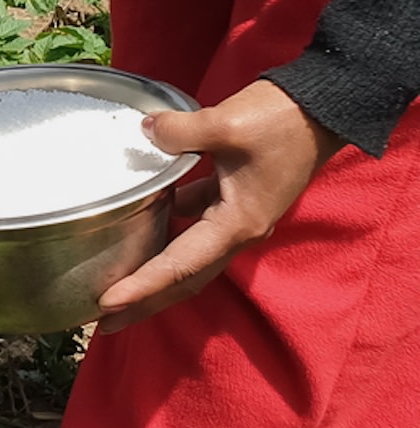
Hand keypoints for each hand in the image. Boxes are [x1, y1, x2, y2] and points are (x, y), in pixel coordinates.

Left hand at [94, 79, 343, 333]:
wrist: (324, 107)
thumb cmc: (283, 121)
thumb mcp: (227, 123)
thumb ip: (178, 132)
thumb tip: (144, 133)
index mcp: (236, 224)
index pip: (180, 266)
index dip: (142, 286)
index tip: (107, 303)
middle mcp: (236, 230)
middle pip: (184, 277)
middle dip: (146, 301)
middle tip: (104, 321)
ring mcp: (236, 215)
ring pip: (186, 253)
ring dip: (153, 271)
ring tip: (114, 283)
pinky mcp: (233, 196)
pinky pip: (192, 221)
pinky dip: (166, 228)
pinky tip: (137, 219)